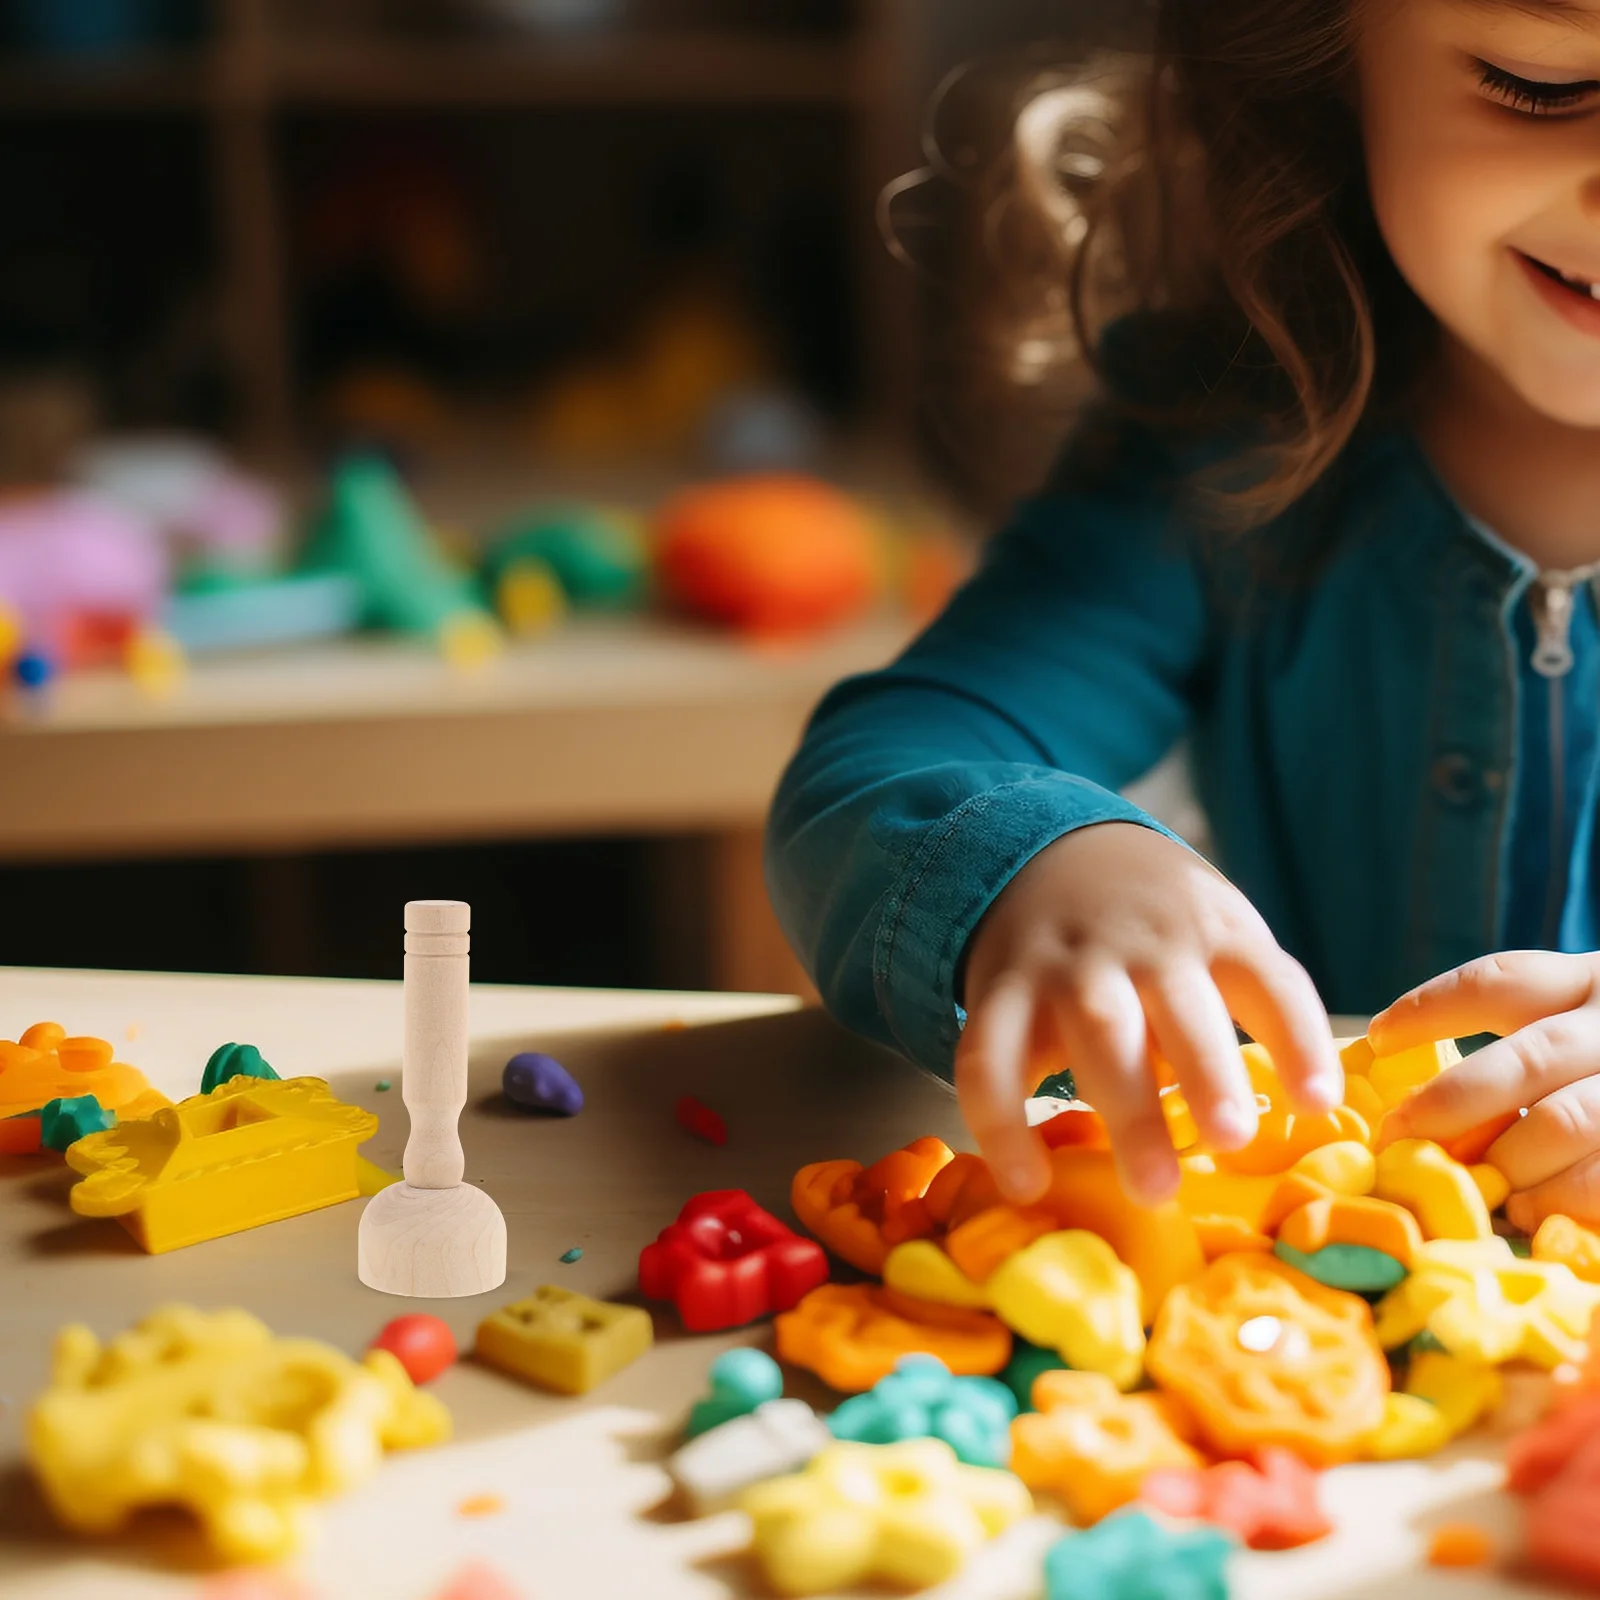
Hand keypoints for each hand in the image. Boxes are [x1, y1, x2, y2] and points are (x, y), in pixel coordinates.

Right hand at [957, 822, 1341, 1207]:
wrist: (1047, 853)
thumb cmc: (1154, 927)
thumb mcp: (1212, 931)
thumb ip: (1240, 1000)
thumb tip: (1277, 1121)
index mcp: (1212, 932)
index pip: (1270, 981)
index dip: (1299, 1039)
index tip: (1320, 1103)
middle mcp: (1142, 945)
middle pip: (1178, 1004)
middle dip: (1206, 1072)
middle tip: (1232, 1139)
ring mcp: (1067, 965)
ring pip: (1097, 1029)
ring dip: (1127, 1108)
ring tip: (1154, 1189)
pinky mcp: (1000, 990)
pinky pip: (990, 1056)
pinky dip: (1001, 1123)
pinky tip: (1027, 1183)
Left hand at [1370, 950, 1599, 1230]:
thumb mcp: (1592, 1021)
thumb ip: (1530, 1049)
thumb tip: (1408, 1086)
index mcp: (1596, 982)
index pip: (1501, 982)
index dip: (1431, 1008)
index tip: (1375, 1037)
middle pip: (1528, 1062)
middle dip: (1453, 1104)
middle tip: (1399, 1139)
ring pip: (1569, 1124)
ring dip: (1512, 1165)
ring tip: (1480, 1189)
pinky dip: (1569, 1202)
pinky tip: (1540, 1217)